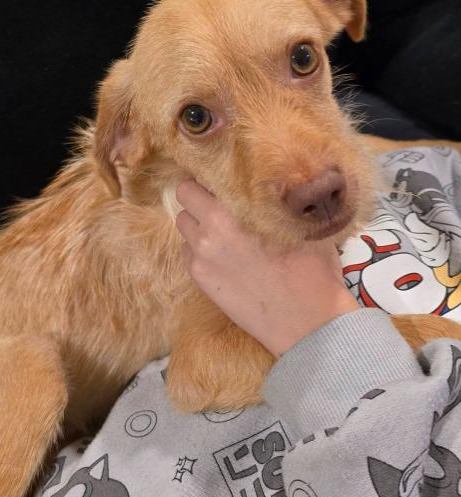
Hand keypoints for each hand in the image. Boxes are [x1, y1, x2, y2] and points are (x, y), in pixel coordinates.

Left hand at [176, 180, 359, 356]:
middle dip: (198, 195)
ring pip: (183, 224)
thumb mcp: (302, 222)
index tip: (221, 178)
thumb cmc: (313, 269)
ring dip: (197, 222)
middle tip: (219, 201)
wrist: (307, 321)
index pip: (199, 177)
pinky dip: (198, 249)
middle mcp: (211, 228)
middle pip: (183, 196)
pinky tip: (223, 255)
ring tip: (222, 230)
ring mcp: (202, 255)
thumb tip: (277, 182)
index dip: (210, 175)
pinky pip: (188, 252)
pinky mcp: (200, 279)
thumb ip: (279, 199)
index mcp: (235, 208)